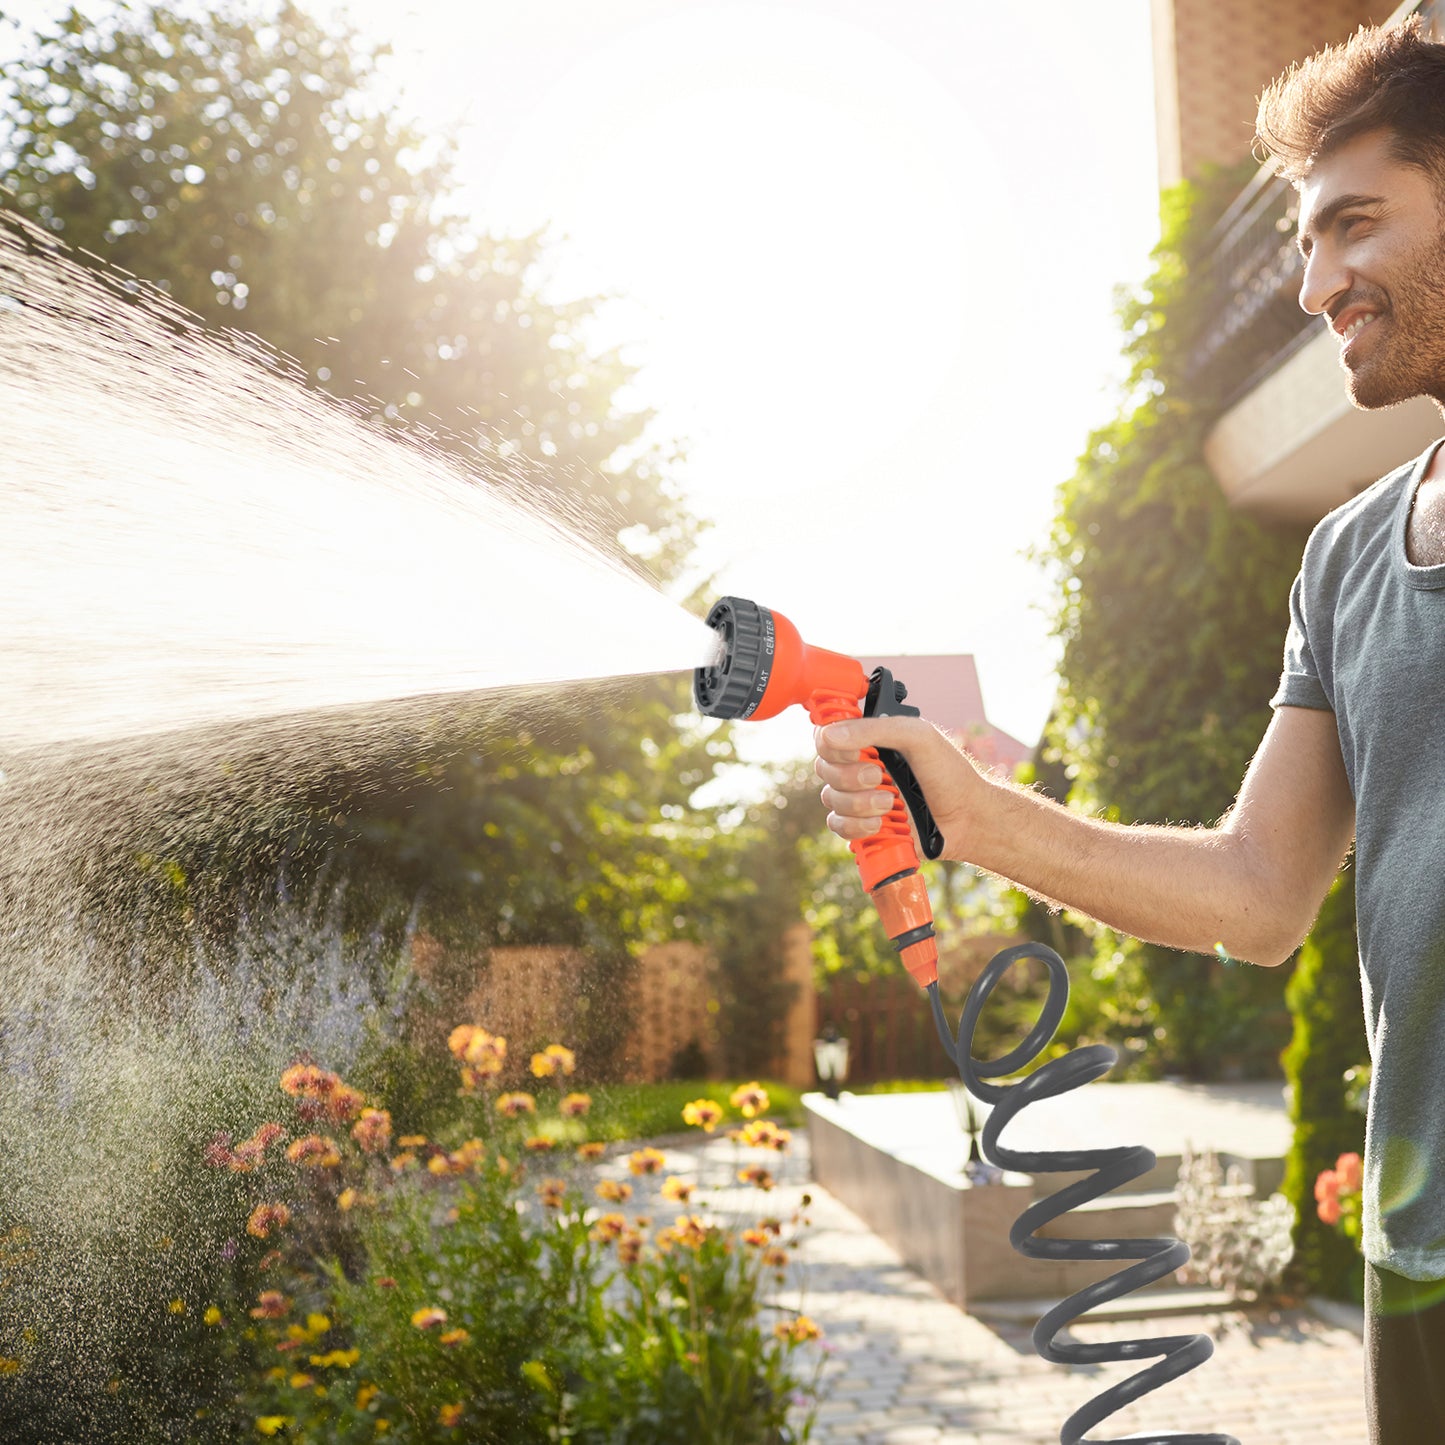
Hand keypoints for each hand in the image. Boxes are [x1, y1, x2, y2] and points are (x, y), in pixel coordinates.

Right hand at [813, 715, 981, 857]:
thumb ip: (874, 730)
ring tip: (889, 804)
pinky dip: (856, 825)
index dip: (831, 743)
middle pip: (824, 768)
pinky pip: (838, 825)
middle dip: (850, 776)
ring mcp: (860, 797)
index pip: (827, 735)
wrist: (968, 818)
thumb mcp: (917, 737)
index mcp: (869, 740)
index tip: (853, 750)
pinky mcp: (863, 825)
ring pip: (830, 798)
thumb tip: (830, 735)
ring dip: (859, 802)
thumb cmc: (948, 772)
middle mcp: (859, 766)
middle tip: (879, 777)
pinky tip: (880, 824)